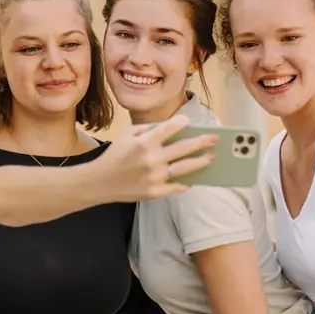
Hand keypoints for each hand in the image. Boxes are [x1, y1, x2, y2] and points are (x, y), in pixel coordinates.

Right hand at [92, 116, 216, 200]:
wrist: (99, 182)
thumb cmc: (114, 155)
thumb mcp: (126, 135)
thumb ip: (146, 129)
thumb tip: (168, 127)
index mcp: (144, 142)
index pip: (169, 128)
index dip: (182, 123)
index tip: (189, 121)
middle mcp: (152, 158)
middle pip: (183, 148)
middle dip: (202, 142)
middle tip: (215, 139)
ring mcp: (155, 177)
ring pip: (185, 168)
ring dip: (200, 162)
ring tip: (211, 158)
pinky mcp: (155, 192)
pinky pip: (176, 186)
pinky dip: (186, 183)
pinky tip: (194, 179)